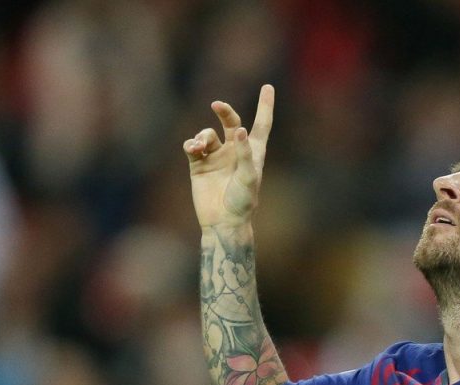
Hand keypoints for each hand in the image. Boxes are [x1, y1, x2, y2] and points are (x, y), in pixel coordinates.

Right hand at [184, 85, 274, 227]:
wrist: (223, 221)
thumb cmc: (243, 201)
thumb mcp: (249, 177)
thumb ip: (245, 152)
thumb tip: (238, 128)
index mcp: (253, 153)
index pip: (261, 124)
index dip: (265, 106)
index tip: (268, 87)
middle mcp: (234, 151)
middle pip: (229, 122)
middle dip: (223, 111)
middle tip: (217, 105)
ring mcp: (216, 157)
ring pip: (207, 134)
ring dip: (203, 136)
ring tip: (200, 147)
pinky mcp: (199, 165)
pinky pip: (192, 145)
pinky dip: (191, 144)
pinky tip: (192, 150)